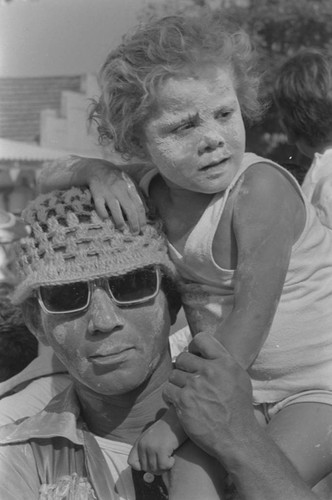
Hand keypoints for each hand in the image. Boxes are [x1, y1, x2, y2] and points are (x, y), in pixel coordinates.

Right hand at [86, 163, 146, 234]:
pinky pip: (100, 207)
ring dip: (119, 221)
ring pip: (115, 210)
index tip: (143, 227)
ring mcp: (108, 192)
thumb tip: (148, 210)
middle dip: (134, 222)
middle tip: (135, 232)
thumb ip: (138, 195)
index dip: (142, 217)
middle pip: (129, 209)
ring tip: (121, 228)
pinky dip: (103, 215)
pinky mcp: (96, 194)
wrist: (97, 168)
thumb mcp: (129, 183)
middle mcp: (120, 189)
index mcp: (129, 186)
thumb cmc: (116, 178)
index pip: (138, 205)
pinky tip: (106, 219)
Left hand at [128, 407, 186, 473]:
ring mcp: (151, 447)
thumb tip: (147, 470)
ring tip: (169, 458)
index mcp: (139, 442)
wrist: (176, 418)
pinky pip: (164, 466)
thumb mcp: (151, 438)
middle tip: (165, 462)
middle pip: (145, 468)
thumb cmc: (167, 429)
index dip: (141, 466)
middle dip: (156, 469)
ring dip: (164, 467)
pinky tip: (173, 457)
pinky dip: (170, 464)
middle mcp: (143, 445)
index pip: (132, 462)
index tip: (152, 463)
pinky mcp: (161, 449)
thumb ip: (146, 450)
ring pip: (155, 469)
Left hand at [163, 333, 254, 462]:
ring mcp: (195, 385)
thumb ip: (223, 361)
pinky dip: (171, 397)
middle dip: (184, 368)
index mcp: (225, 362)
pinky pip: (167, 390)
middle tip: (190, 381)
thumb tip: (204, 351)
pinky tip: (180, 403)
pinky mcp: (183, 401)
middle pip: (182, 357)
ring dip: (178, 384)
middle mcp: (210, 371)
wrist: (236, 438)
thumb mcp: (239, 378)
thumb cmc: (238, 409)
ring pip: (173, 374)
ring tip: (187, 394)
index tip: (195, 357)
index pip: (201, 339)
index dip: (194, 346)